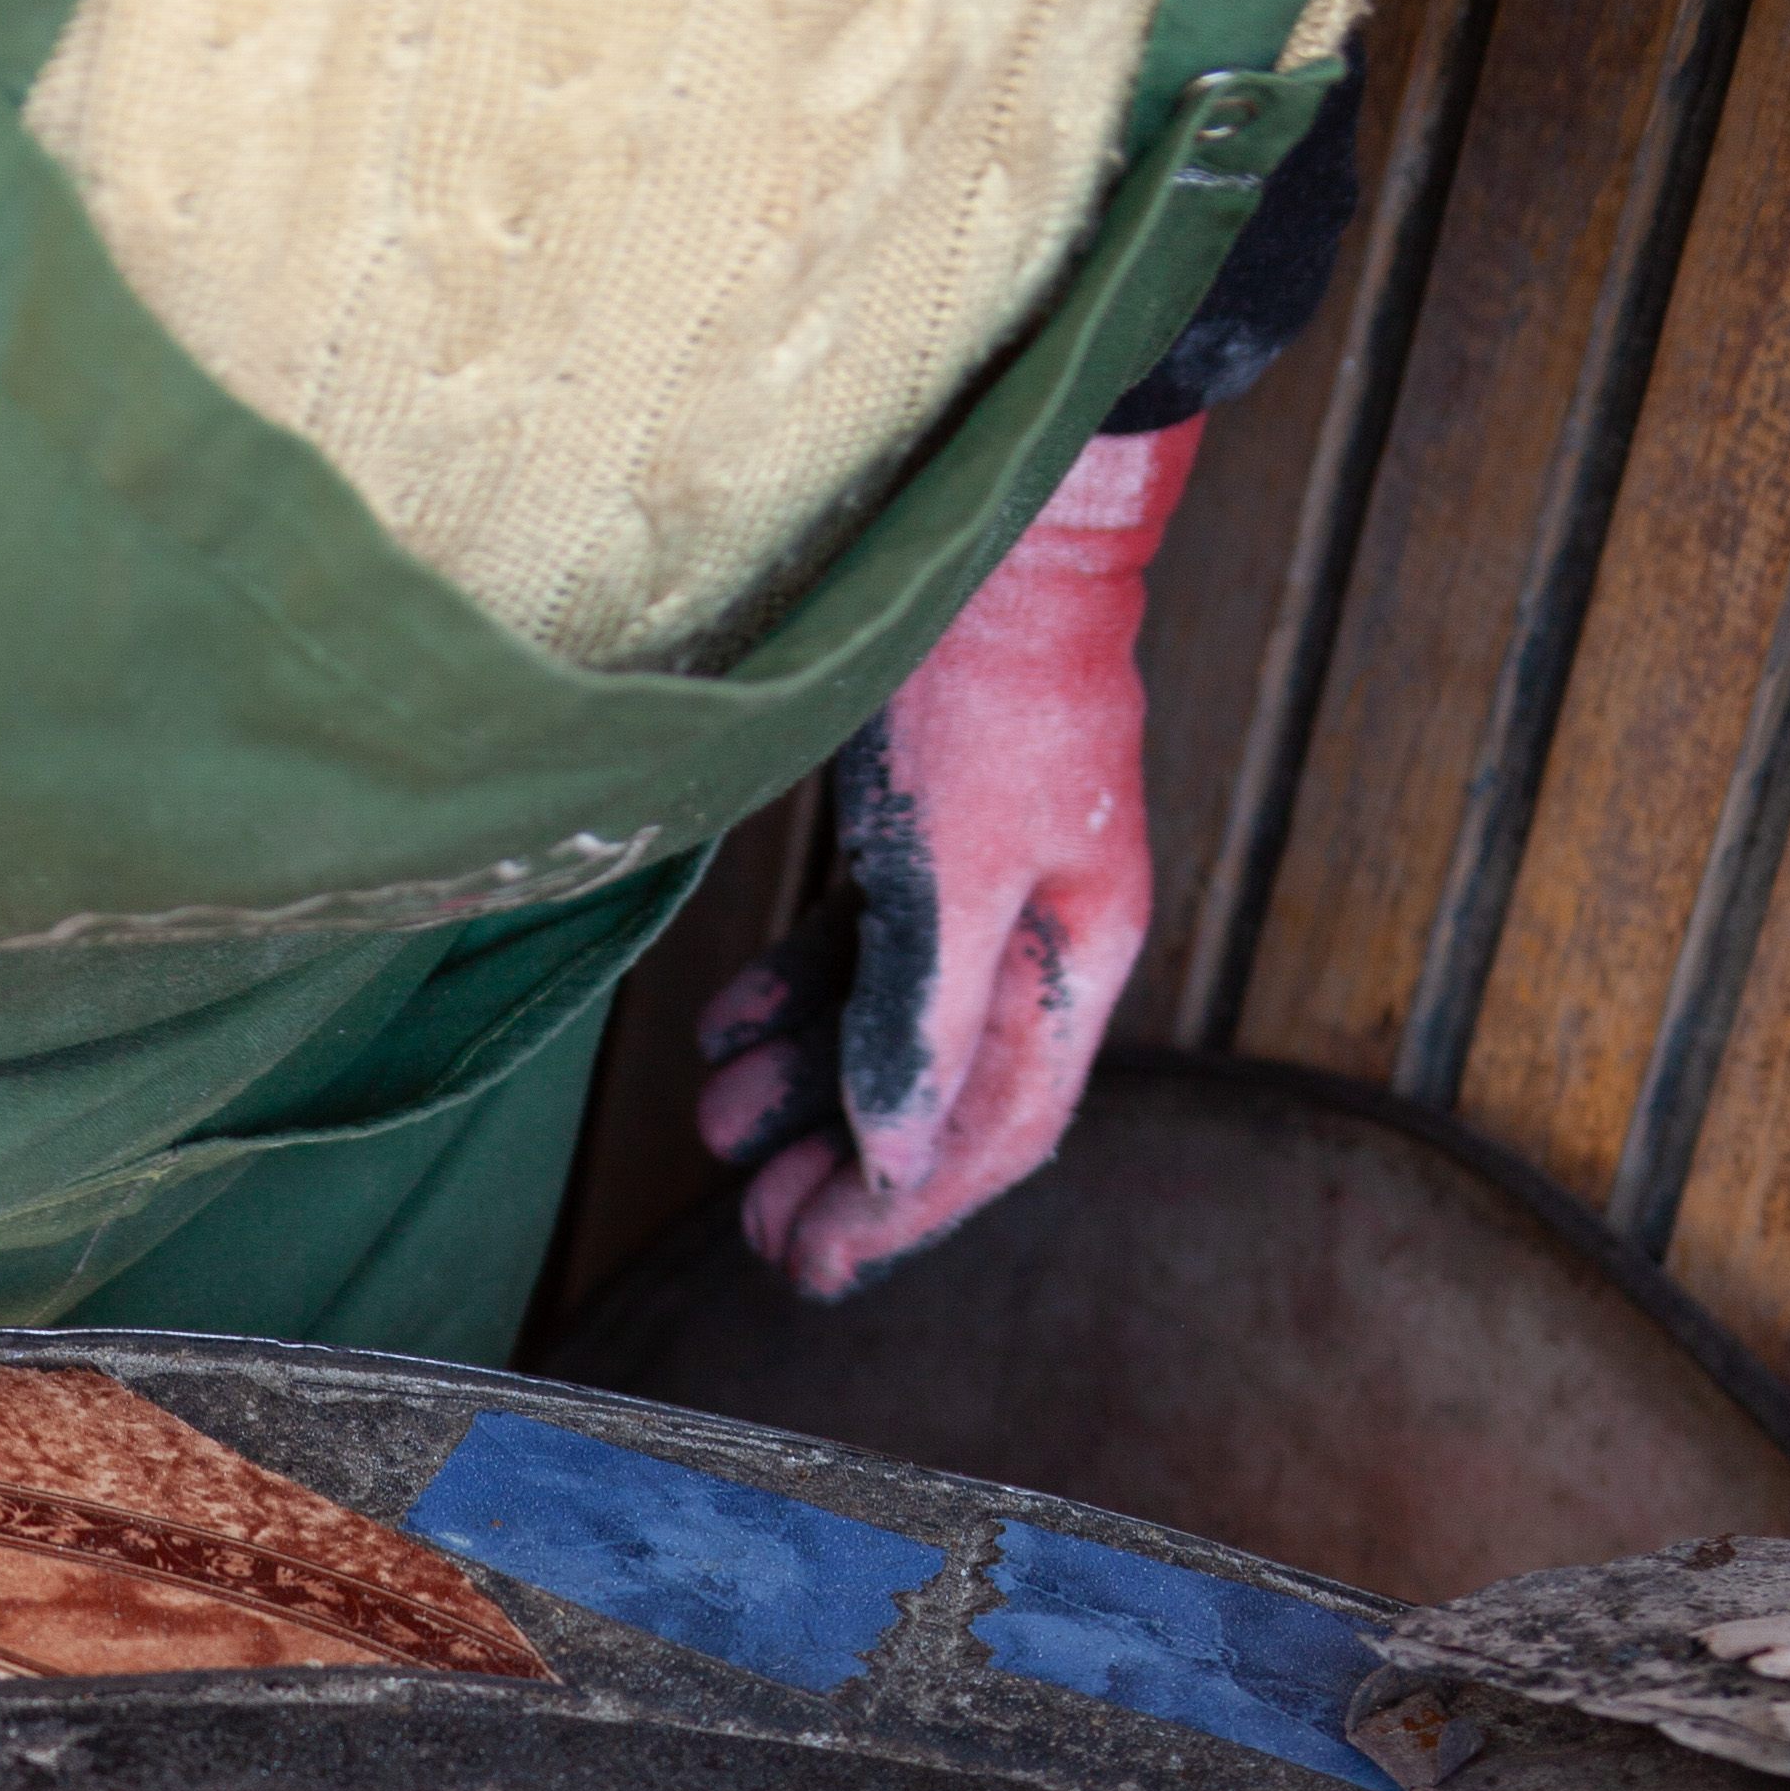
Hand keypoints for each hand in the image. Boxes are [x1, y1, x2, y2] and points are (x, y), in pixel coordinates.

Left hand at [698, 425, 1201, 1297]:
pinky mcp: (924, 839)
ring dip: (803, 1091)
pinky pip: (857, 955)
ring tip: (717, 1129)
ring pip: (886, 1032)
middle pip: (938, 1100)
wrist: (994, 524)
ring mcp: (980, 888)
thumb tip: (897, 1152)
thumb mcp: (956, 872)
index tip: (816, 1265)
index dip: (903, 1210)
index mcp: (1071, 962)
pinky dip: (795, 1001)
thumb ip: (926, 1020)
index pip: (994, 1132)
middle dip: (842, 1173)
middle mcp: (1036, 940)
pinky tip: (728, 1034)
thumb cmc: (988, 686)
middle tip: (755, 1233)